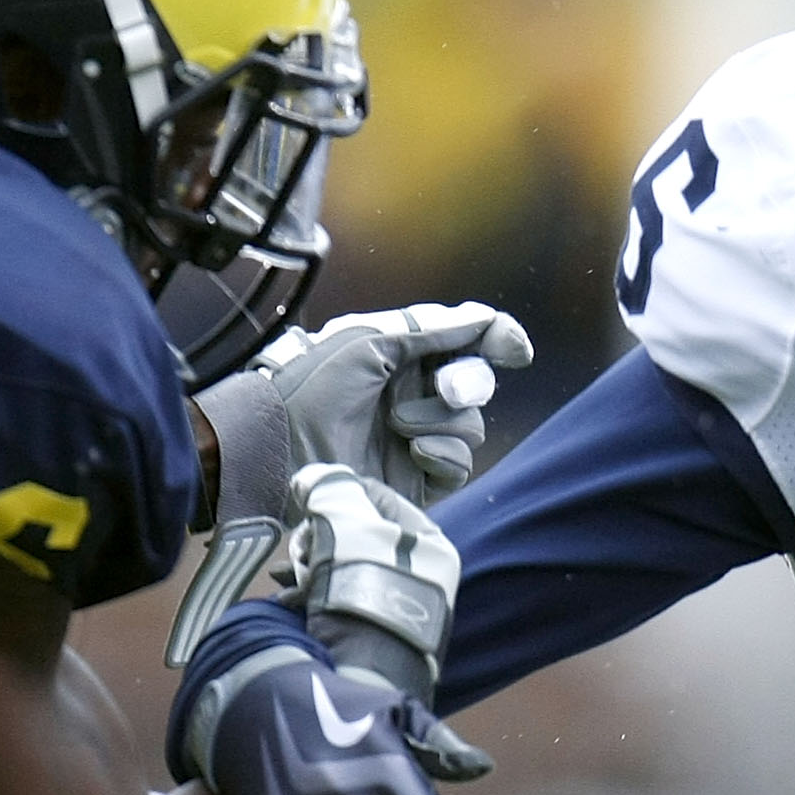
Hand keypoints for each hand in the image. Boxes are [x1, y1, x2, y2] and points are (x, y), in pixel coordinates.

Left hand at [264, 302, 534, 502]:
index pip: (464, 342)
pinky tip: (415, 453)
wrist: (282, 452)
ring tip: (399, 425)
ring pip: (471, 425)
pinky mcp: (419, 478)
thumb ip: (429, 330)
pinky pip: (460, 463)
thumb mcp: (367, 344)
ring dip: (441, 421)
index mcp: (401, 353)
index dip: (495, 340)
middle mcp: (413, 392)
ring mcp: (417, 436)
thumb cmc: (311, 389)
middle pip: (475, 383)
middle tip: (446, 387)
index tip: (513, 349)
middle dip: (468, 382)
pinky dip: (443, 454)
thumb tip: (482, 317)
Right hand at [282, 465, 462, 688]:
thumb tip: (313, 480)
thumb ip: (329, 488)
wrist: (360, 673)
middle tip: (301, 552)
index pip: (378, 499)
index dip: (337, 496)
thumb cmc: (361, 587)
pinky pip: (337, 602)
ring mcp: (396, 611)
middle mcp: (421, 578)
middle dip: (318, 539)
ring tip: (287, 579)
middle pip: (356, 535)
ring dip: (309, 568)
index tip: (308, 506)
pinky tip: (290, 601)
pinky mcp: (371, 638)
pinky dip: (312, 597)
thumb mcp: (344, 521)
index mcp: (429, 546)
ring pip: (342, 569)